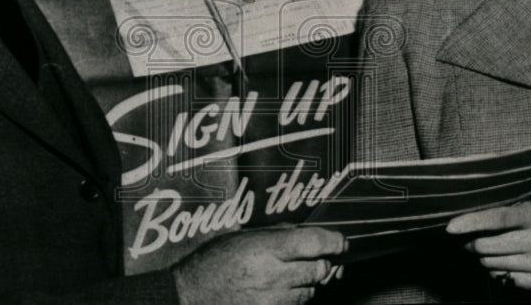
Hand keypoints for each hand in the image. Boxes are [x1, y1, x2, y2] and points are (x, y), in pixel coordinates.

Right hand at [172, 226, 345, 304]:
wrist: (190, 298)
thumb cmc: (211, 264)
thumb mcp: (241, 237)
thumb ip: (275, 234)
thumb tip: (304, 234)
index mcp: (265, 249)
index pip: (314, 243)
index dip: (334, 241)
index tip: (341, 241)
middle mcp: (273, 276)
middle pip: (319, 270)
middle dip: (322, 263)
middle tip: (316, 258)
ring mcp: (273, 302)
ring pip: (311, 292)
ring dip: (308, 283)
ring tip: (288, 275)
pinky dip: (294, 300)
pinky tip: (279, 293)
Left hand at [446, 198, 530, 290]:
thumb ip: (504, 209)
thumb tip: (468, 217)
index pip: (496, 219)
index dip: (470, 223)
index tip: (450, 227)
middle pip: (488, 246)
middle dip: (471, 243)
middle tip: (468, 239)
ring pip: (492, 264)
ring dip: (484, 257)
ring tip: (489, 248)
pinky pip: (504, 278)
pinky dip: (498, 270)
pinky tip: (505, 260)